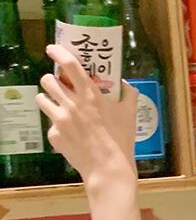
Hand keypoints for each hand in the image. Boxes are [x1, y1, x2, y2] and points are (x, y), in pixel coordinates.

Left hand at [36, 44, 137, 187]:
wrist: (108, 171)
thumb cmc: (121, 142)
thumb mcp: (130, 116)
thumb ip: (129, 95)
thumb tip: (127, 85)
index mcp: (90, 95)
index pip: (69, 64)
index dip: (58, 52)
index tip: (53, 49)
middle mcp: (71, 104)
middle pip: (48, 79)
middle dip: (52, 81)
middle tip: (61, 87)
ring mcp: (60, 120)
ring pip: (41, 98)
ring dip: (49, 100)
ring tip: (59, 108)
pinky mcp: (54, 135)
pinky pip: (50, 125)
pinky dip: (58, 127)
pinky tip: (70, 135)